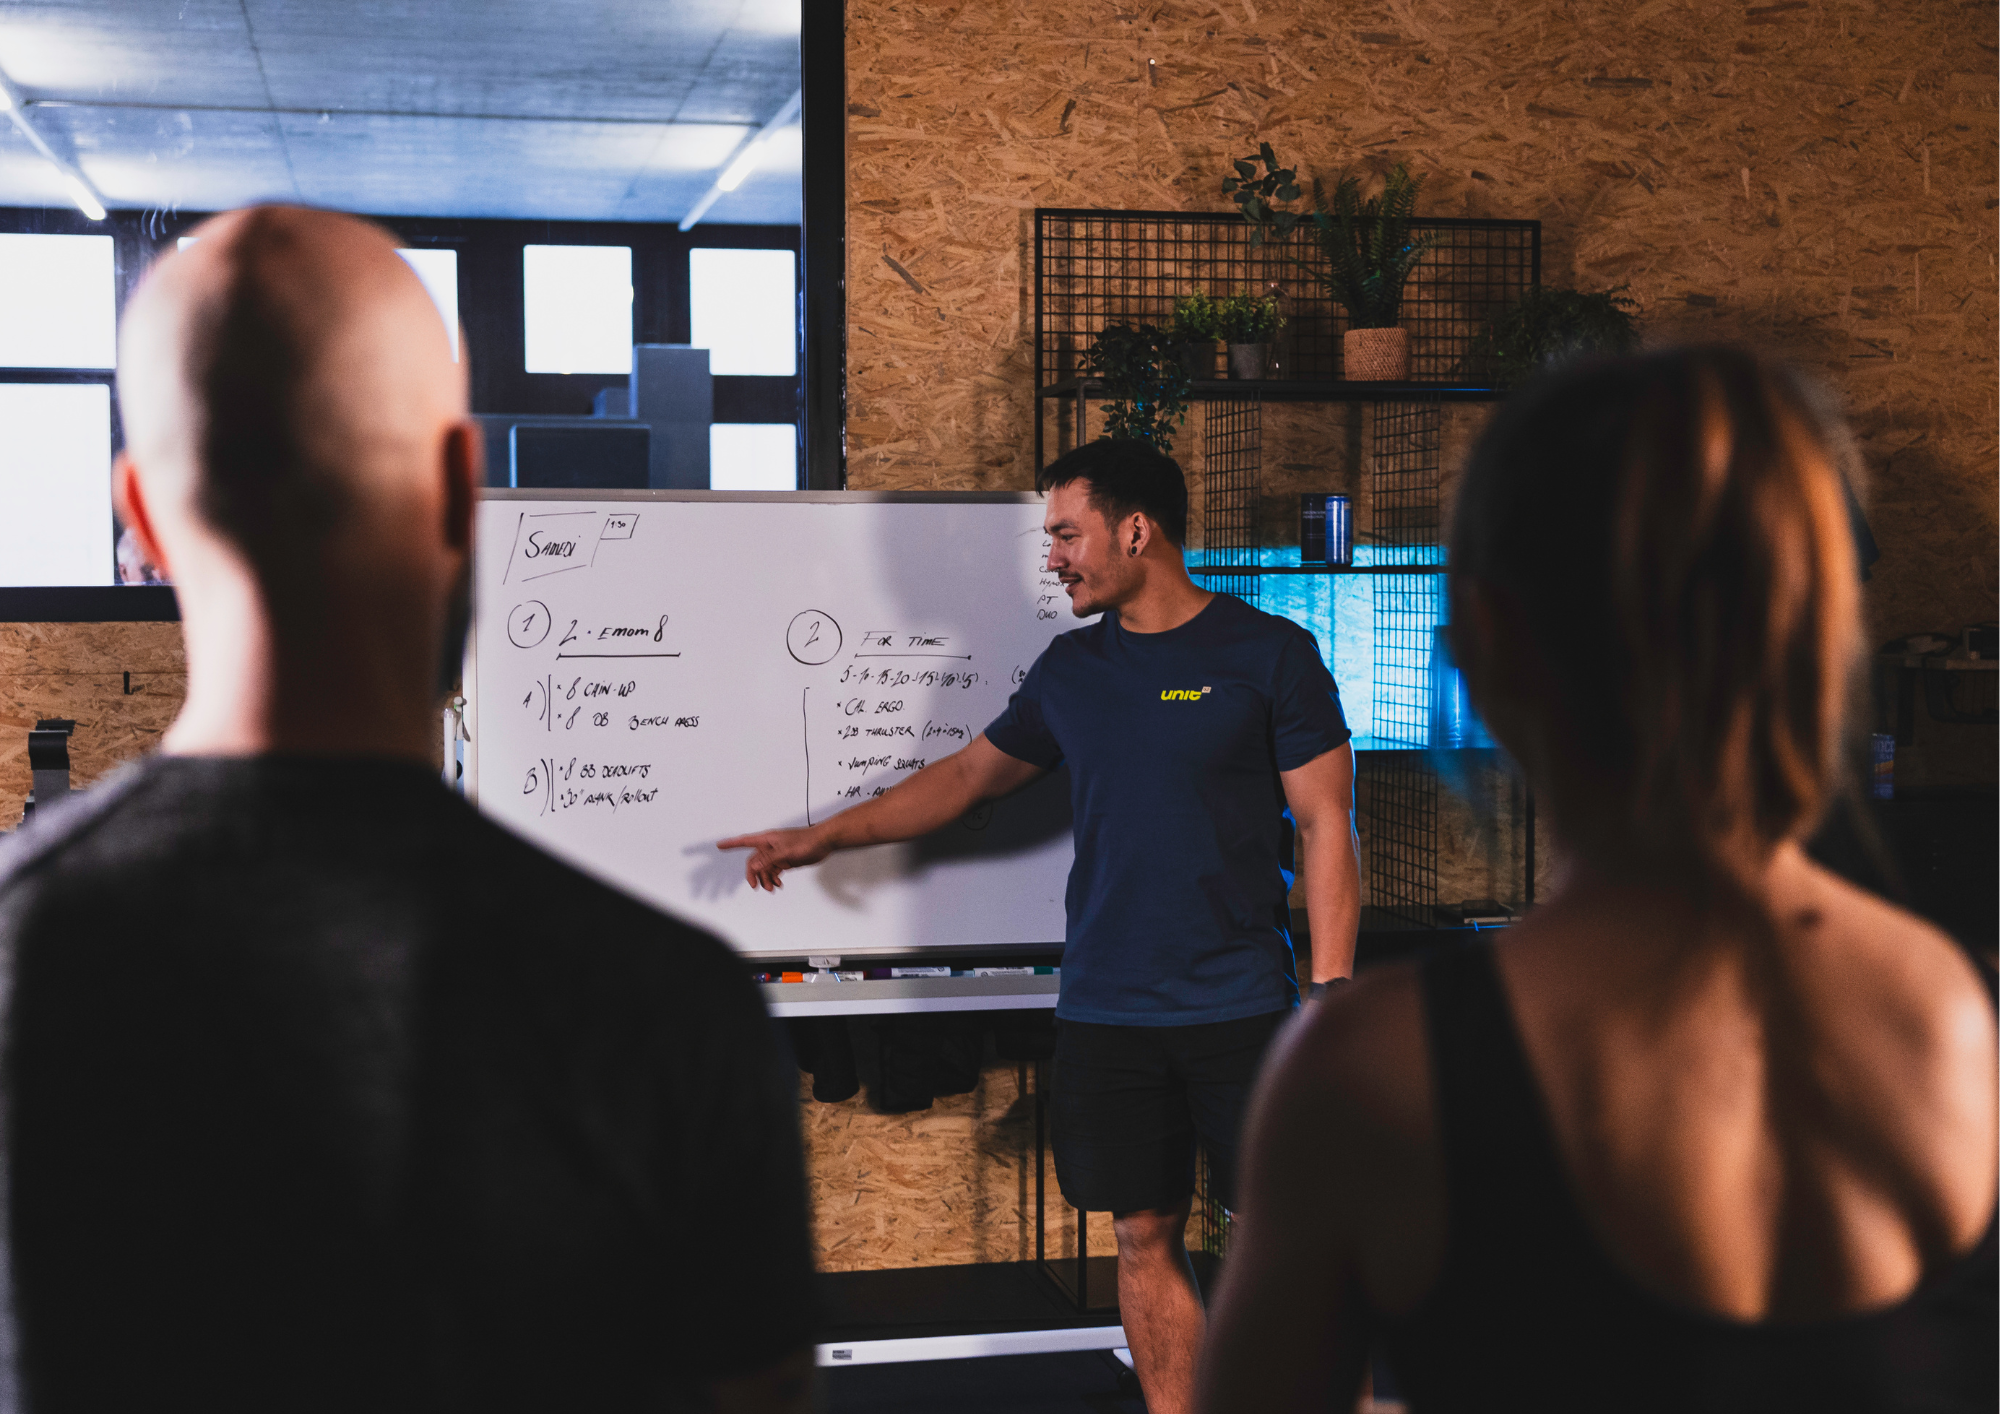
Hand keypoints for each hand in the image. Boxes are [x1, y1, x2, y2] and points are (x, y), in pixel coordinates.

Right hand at [716, 826, 831, 891]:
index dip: (731, 844)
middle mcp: (769, 847)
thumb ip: (769, 859)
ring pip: (764, 869)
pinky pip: (773, 871)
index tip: (719, 845)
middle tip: (755, 886)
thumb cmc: (806, 840)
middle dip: (753, 875)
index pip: (744, 841)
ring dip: (765, 879)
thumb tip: (754, 867)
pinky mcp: (785, 861)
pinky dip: (773, 879)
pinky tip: (777, 885)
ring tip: (771, 888)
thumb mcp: (785, 851)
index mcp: (767, 840)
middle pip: (754, 861)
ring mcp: (777, 854)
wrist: (823, 842)